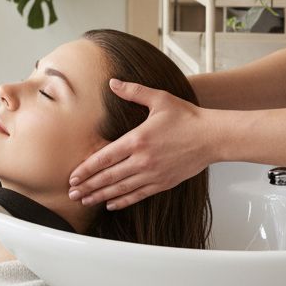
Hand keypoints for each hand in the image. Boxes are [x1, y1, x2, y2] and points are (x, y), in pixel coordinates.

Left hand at [67, 79, 214, 208]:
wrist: (213, 137)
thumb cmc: (187, 117)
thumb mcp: (158, 98)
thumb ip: (133, 91)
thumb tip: (113, 82)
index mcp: (137, 139)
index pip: (105, 158)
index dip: (86, 169)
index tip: (73, 176)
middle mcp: (143, 160)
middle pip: (109, 177)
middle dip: (88, 186)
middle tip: (72, 193)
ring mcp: (154, 174)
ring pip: (121, 188)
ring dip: (101, 195)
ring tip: (85, 200)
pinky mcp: (164, 183)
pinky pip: (139, 195)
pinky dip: (123, 200)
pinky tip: (111, 204)